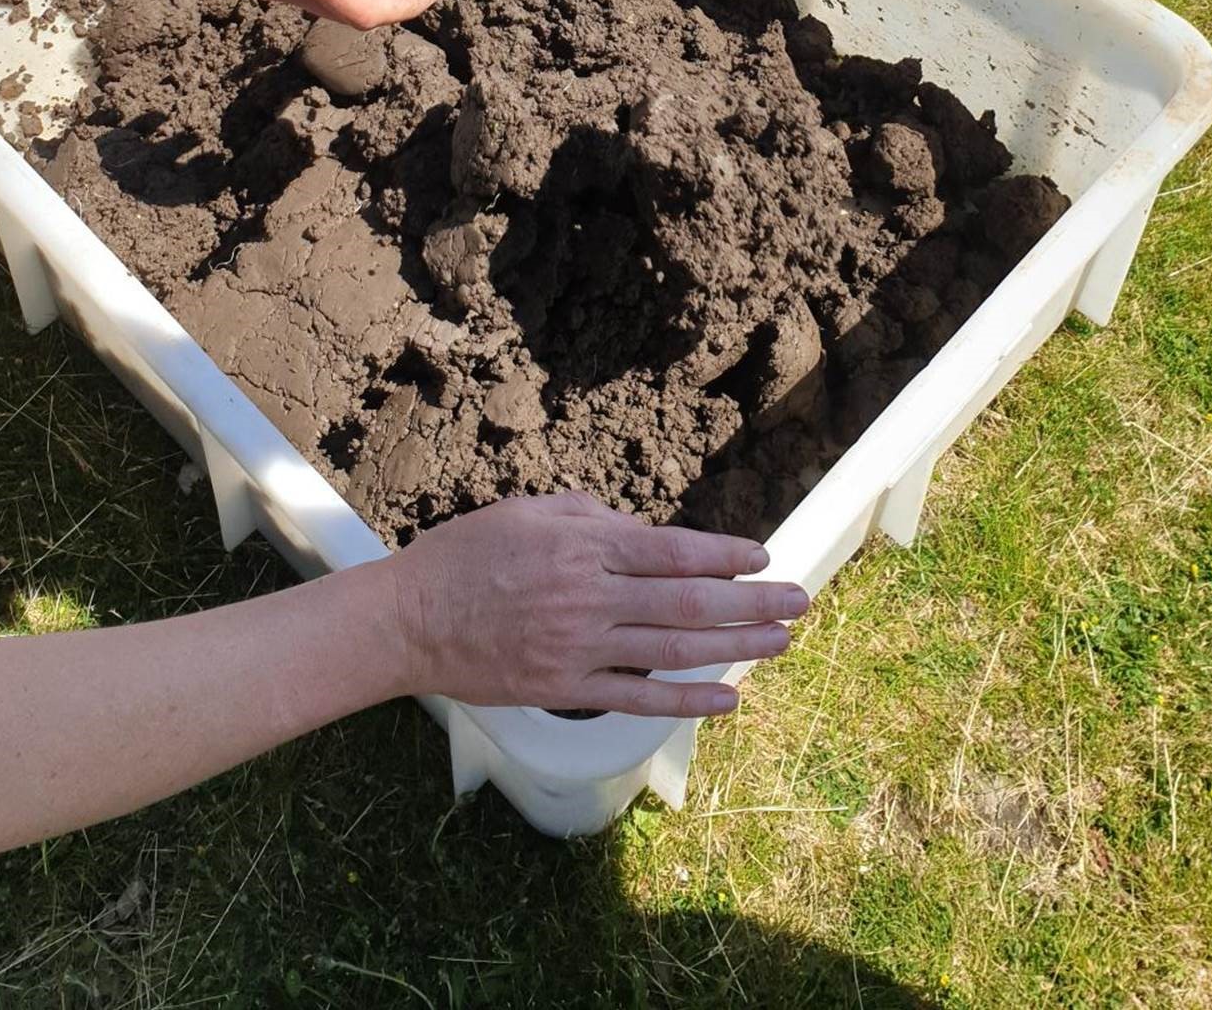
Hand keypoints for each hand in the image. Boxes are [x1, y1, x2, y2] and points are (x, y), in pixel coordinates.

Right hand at [384, 492, 808, 717]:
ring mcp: (582, 647)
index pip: (673, 551)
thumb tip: (642, 533)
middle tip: (798, 600)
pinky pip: (640, 698)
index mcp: (585, 545)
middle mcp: (592, 595)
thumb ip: (591, 518)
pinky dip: (688, 700)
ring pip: (676, 649)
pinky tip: (727, 698)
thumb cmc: (468, 553)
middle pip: (689, 600)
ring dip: (735, 646)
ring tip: (779, 642)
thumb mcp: (531, 511)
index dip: (725, 555)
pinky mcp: (567, 687)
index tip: (762, 557)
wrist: (412, 618)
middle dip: (751, 601)